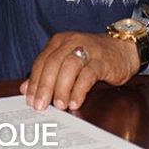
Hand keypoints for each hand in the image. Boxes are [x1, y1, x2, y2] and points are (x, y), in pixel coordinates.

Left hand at [20, 32, 139, 111]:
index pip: (42, 61)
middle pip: (53, 64)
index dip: (34, 82)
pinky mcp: (102, 60)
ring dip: (61, 88)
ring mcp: (88, 49)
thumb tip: (25, 89)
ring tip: (59, 105)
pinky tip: (75, 102)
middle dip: (44, 87)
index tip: (30, 100)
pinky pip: (88, 74)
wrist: (123, 49)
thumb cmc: (93, 57)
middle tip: (40, 106)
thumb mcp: (67, 62)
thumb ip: (47, 73)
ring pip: (69, 67)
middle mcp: (72, 42)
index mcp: (59, 41)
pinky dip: (79, 90)